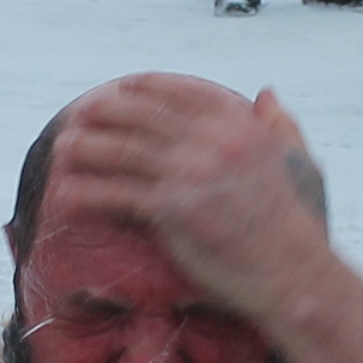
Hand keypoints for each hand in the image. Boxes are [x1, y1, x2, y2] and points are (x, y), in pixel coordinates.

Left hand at [46, 78, 339, 331]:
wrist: (294, 274)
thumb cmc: (297, 224)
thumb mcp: (299, 160)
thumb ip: (280, 124)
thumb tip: (266, 94)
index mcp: (239, 124)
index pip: (179, 91)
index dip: (144, 87)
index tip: (121, 89)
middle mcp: (212, 141)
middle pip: (141, 116)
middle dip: (104, 112)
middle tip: (78, 113)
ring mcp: (189, 173)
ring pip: (122, 151)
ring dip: (86, 147)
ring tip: (63, 148)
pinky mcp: (172, 210)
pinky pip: (117, 194)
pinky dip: (88, 191)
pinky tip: (67, 192)